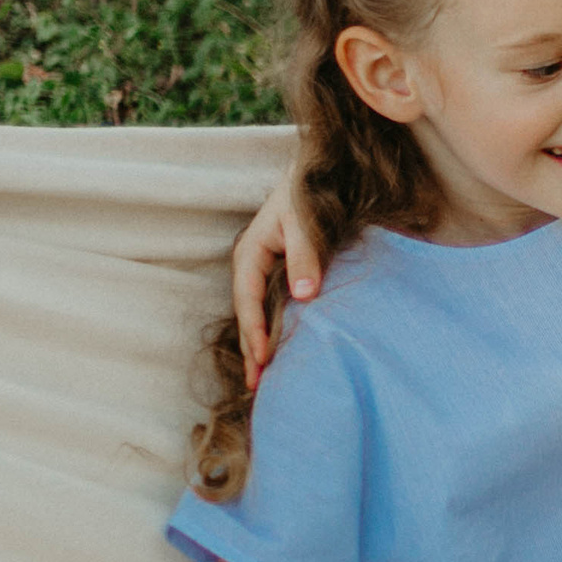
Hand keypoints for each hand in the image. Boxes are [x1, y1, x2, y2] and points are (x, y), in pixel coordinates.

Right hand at [232, 170, 320, 388]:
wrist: (314, 173)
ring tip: (265, 381)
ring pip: (257, 315)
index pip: (248, 302)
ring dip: (260, 346)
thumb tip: (305, 296)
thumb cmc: (308, 194)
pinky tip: (280, 351)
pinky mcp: (277, 274)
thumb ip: (306, 257)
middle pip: (247, 316)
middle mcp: (251, 267)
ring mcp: (262, 272)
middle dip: (251, 351)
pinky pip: (270, 308)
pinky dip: (273, 331)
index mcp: (250, 256)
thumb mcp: (305, 223)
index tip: (263, 360)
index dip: (255, 332)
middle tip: (258, 388)